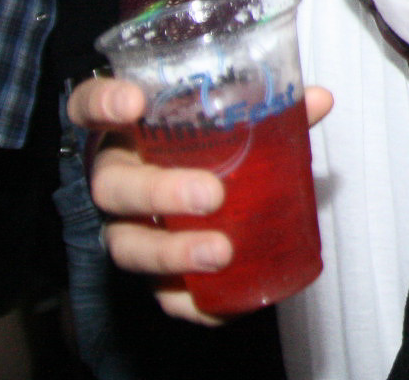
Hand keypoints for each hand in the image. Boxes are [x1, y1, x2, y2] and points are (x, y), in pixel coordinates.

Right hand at [68, 76, 334, 324]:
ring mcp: (125, 228)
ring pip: (128, 245)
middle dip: (159, 192)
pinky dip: (187, 304)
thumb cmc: (207, 146)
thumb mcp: (227, 121)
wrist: (196, 197)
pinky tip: (219, 308)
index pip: (89, 108)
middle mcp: (116, 179)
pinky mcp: (148, 272)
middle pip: (112, 187)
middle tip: (210, 195)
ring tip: (220, 253)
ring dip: (172, 253)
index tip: (133, 102)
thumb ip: (267, 109)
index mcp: (128, 131)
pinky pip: (158, 294)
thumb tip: (319, 100)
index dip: (103, 103)